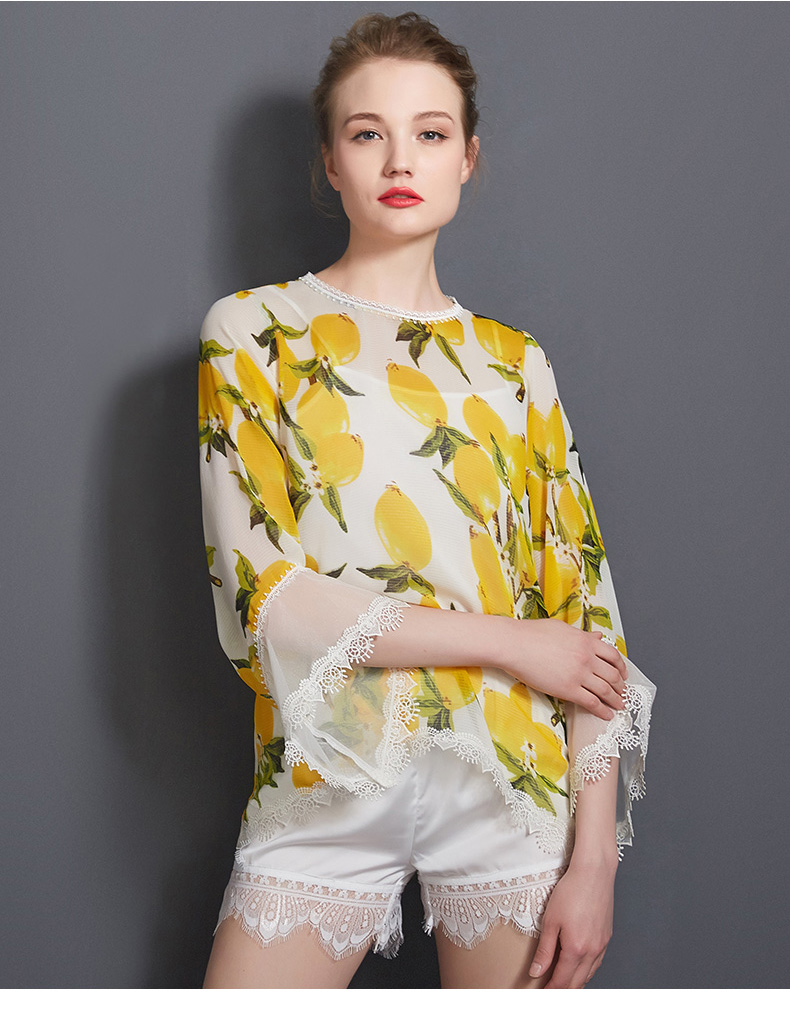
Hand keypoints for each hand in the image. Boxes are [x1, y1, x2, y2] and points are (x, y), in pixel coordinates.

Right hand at [499, 618, 627, 719]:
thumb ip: (583, 635)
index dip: (622, 667)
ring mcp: (579, 674)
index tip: (623, 674)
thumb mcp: (562, 629)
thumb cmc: (532, 634)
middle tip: (622, 693)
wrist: (514, 645)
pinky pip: (591, 702)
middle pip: (613, 675)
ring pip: (606, 690)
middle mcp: (587, 658)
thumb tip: (598, 636)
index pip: (613, 656)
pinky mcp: (568, 690)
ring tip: (619, 706)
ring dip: (615, 700)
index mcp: (586, 641)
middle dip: (620, 686)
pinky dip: (602, 710)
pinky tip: (606, 715)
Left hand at [528, 862, 614, 988]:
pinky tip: (579, 967)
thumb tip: (537, 972)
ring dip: (575, 983)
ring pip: (588, 975)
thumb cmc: (571, 891)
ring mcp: (602, 945)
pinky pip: (597, 963)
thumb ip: (544, 950)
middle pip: (577, 983)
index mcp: (576, 949)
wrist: (594, 873)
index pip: (562, 981)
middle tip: (550, 991)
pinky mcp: (607, 937)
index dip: (550, 990)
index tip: (542, 992)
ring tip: (562, 984)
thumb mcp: (550, 920)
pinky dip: (586, 971)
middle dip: (563, 990)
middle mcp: (592, 951)